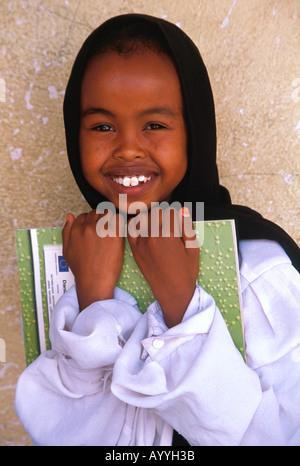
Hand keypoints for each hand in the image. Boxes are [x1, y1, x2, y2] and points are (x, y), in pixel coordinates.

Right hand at [62, 210, 124, 310]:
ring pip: (107, 213)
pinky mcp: (115, 235)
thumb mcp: (67, 251)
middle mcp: (88, 228)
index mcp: (76, 230)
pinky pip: (119, 219)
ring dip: (110, 218)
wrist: (94, 282)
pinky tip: (119, 230)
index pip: (83, 215)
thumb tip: (69, 215)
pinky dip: (120, 221)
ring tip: (113, 229)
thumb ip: (66, 231)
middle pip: (96, 212)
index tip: (95, 228)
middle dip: (100, 218)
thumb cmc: (81, 269)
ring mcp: (101, 231)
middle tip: (106, 228)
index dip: (90, 221)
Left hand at [127, 207, 198, 326]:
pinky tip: (146, 230)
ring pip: (143, 217)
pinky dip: (137, 225)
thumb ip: (187, 227)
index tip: (180, 221)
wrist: (173, 292)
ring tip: (159, 227)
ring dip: (151, 218)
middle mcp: (152, 236)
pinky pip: (131, 229)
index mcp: (169, 234)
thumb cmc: (186, 271)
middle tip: (171, 225)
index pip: (172, 211)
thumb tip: (183, 209)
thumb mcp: (193, 248)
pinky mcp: (134, 249)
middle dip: (165, 214)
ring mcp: (141, 243)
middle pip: (157, 212)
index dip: (178, 214)